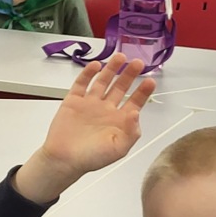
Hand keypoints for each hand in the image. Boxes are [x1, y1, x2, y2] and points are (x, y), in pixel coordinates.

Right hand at [15, 54, 155, 202]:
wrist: (64, 159)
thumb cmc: (92, 157)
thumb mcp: (119, 149)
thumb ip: (131, 132)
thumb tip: (136, 112)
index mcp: (119, 120)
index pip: (135, 101)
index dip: (143, 91)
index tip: (150, 80)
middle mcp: (106, 109)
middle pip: (120, 87)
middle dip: (129, 75)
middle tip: (138, 63)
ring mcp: (89, 104)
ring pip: (102, 82)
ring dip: (111, 69)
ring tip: (119, 57)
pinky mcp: (73, 101)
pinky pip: (81, 84)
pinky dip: (87, 74)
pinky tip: (96, 65)